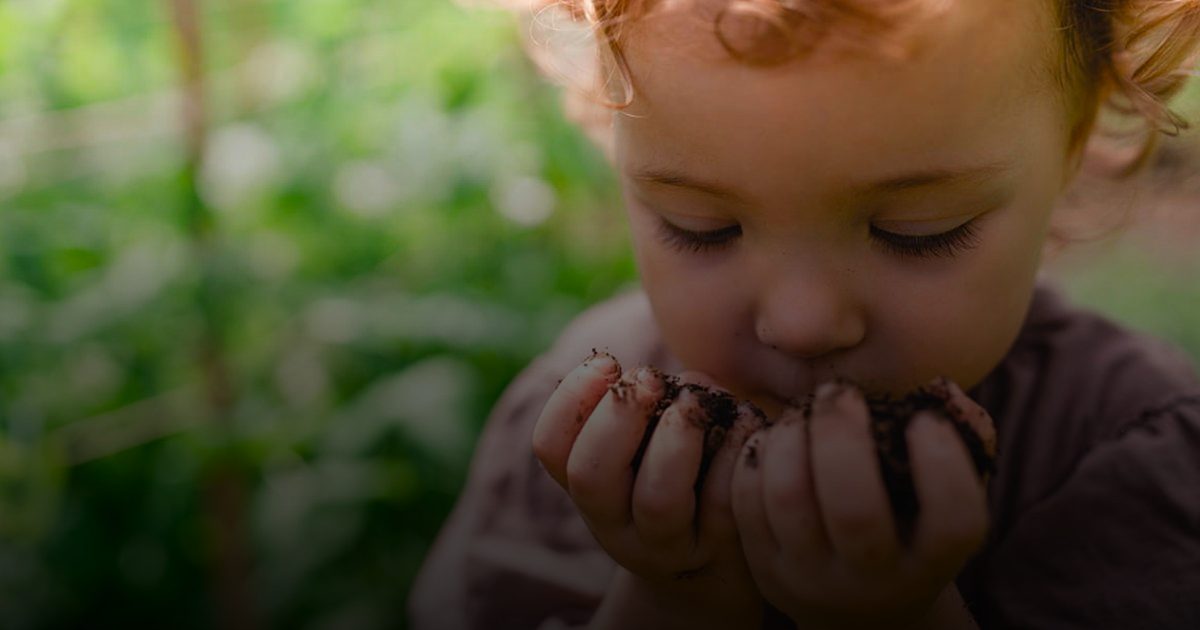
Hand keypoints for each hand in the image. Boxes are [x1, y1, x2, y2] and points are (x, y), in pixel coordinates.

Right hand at [532, 352, 766, 626]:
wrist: (720, 560)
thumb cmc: (680, 476)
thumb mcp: (649, 444)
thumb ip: (650, 405)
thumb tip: (684, 381)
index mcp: (588, 488)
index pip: (550, 446)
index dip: (570, 397)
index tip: (606, 361)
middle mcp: (616, 525)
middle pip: (592, 476)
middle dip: (618, 414)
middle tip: (648, 378)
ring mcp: (668, 544)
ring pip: (657, 499)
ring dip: (675, 438)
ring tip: (694, 401)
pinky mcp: (721, 547)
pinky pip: (723, 500)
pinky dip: (734, 449)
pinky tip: (746, 420)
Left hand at [732, 379, 994, 629]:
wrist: (857, 610)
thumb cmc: (910, 530)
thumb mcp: (945, 502)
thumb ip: (964, 442)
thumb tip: (943, 390)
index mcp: (931, 562)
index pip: (952, 522)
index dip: (943, 464)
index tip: (924, 420)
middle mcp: (871, 579)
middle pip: (853, 509)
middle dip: (841, 433)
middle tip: (841, 394)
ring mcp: (809, 575)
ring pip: (788, 498)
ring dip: (792, 437)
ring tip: (803, 410)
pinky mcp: (762, 565)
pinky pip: (746, 499)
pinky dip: (757, 453)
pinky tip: (777, 435)